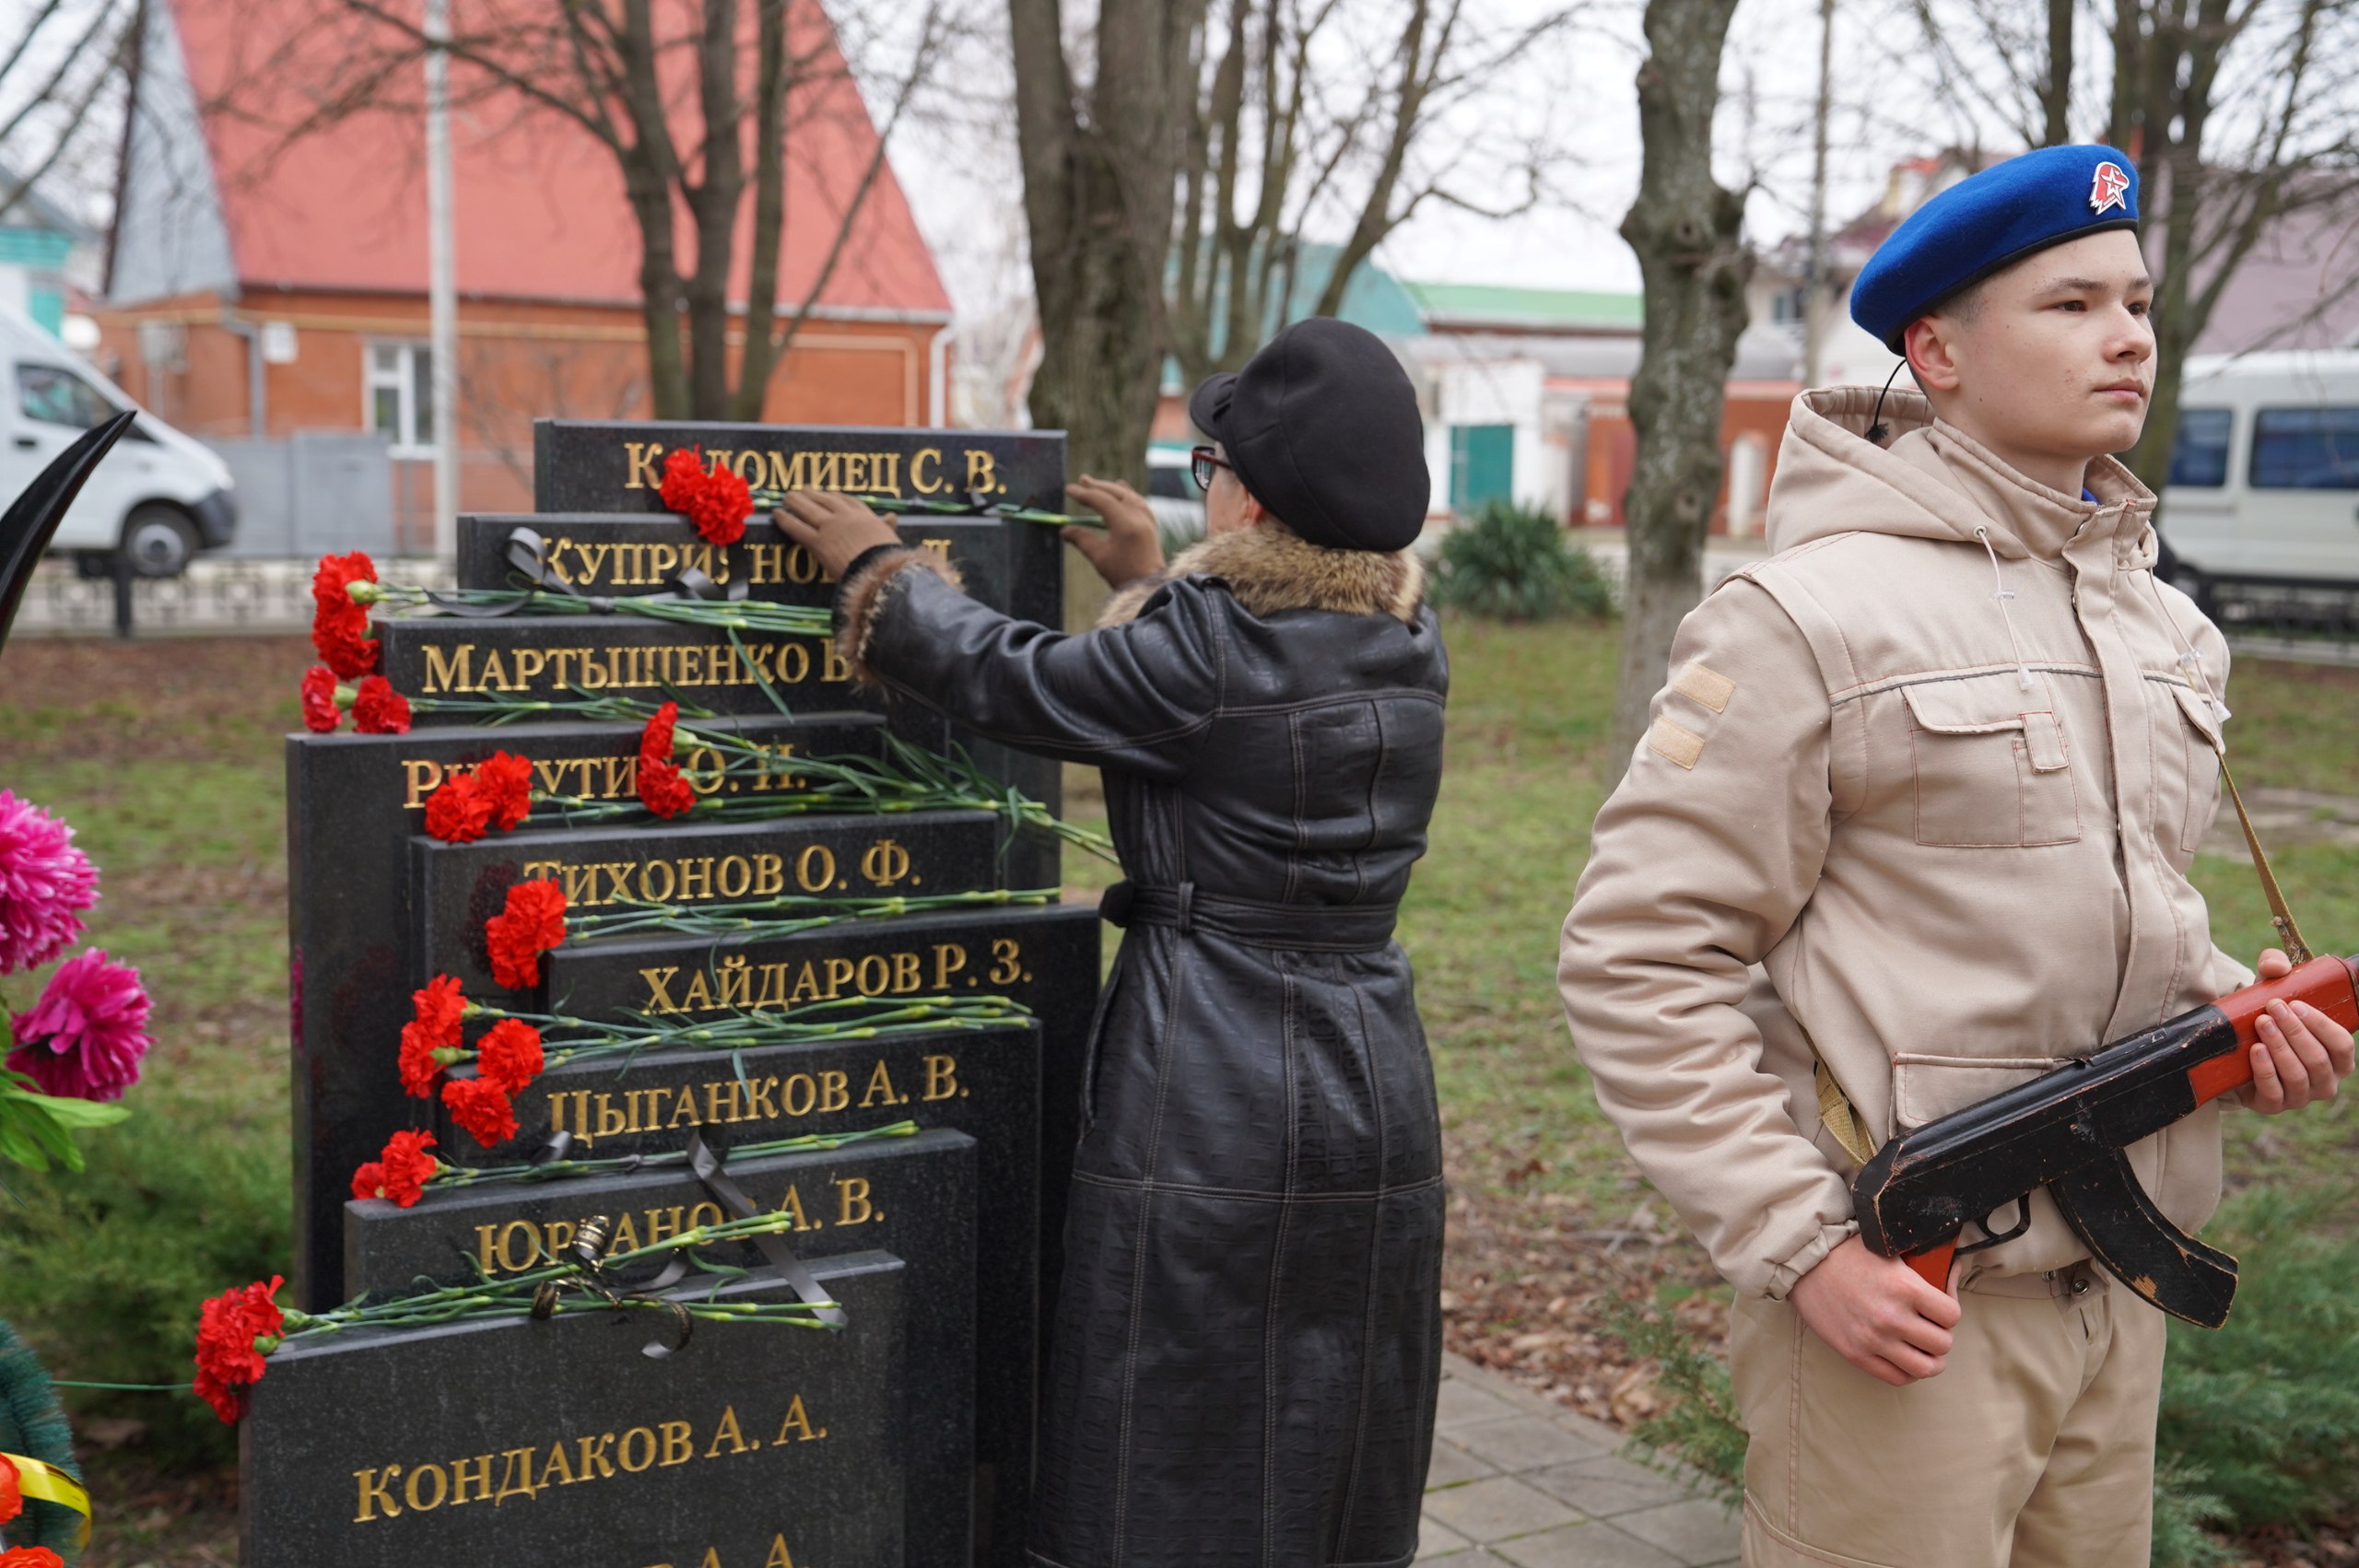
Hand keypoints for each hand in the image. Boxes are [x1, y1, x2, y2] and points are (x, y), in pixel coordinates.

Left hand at [772, 490, 902, 580]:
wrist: (881, 571)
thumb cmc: (891, 560)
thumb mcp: (891, 538)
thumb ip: (888, 526)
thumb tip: (892, 516)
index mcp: (865, 517)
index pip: (848, 502)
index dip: (836, 497)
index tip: (828, 494)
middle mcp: (846, 518)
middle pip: (825, 501)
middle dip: (813, 494)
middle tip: (803, 490)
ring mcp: (831, 528)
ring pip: (809, 510)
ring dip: (796, 501)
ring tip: (786, 496)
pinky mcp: (818, 542)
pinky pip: (798, 528)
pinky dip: (786, 520)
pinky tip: (776, 514)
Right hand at [1061, 475, 1164, 588]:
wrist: (1151, 587)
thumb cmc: (1124, 575)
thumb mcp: (1099, 557)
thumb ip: (1082, 539)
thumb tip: (1065, 530)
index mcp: (1125, 523)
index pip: (1101, 500)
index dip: (1083, 495)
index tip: (1068, 490)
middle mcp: (1138, 517)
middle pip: (1116, 493)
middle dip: (1098, 487)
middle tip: (1082, 480)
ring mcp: (1147, 520)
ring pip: (1129, 495)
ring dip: (1112, 489)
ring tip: (1099, 485)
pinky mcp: (1151, 525)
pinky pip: (1139, 502)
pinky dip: (1128, 495)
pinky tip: (1124, 493)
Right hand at [1787, 1235, 1960, 1386]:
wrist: (1803, 1262)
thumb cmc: (1847, 1251)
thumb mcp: (1888, 1248)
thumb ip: (1921, 1263)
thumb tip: (1951, 1268)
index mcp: (1906, 1288)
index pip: (1952, 1316)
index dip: (1950, 1311)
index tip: (1941, 1307)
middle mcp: (1892, 1318)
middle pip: (1943, 1345)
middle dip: (1941, 1335)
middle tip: (1932, 1327)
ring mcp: (1873, 1340)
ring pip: (1925, 1368)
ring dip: (1930, 1359)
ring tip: (1923, 1348)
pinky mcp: (1856, 1354)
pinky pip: (1897, 1378)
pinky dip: (1907, 1372)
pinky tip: (1904, 1357)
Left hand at [2237, 949, 2355, 1112]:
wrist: (2236, 1048)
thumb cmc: (2266, 1016)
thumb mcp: (2272, 990)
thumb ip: (2276, 968)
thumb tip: (2276, 966)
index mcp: (2337, 1058)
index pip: (2342, 1046)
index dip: (2322, 1026)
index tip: (2297, 1005)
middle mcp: (2324, 1081)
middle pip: (2318, 1060)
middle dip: (2295, 1032)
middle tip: (2273, 1008)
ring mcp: (2300, 1097)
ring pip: (2298, 1076)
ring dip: (2280, 1048)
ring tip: (2261, 1024)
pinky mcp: (2272, 1105)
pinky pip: (2274, 1093)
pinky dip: (2265, 1071)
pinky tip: (2255, 1051)